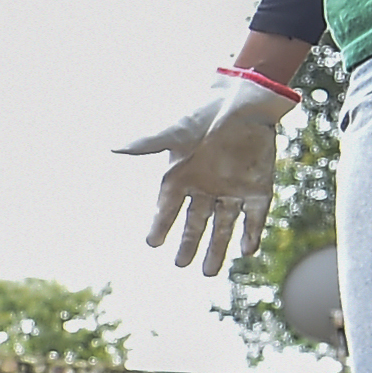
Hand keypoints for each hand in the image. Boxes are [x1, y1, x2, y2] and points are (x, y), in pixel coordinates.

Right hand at [117, 68, 293, 274]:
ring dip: (218, 249)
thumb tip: (113, 147)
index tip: (152, 243)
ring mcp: (232, 189)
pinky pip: (254, 217)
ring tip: (209, 272)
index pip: (168, 208)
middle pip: (195, 224)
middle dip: (188, 245)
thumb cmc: (206, 113)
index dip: (160, 226)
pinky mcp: (258, 187)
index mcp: (183, 175)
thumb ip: (149, 143)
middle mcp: (206, 187)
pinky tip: (247, 251)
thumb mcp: (177, 131)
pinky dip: (252, 233)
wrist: (244, 100)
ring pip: (224, 227)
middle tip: (181, 264)